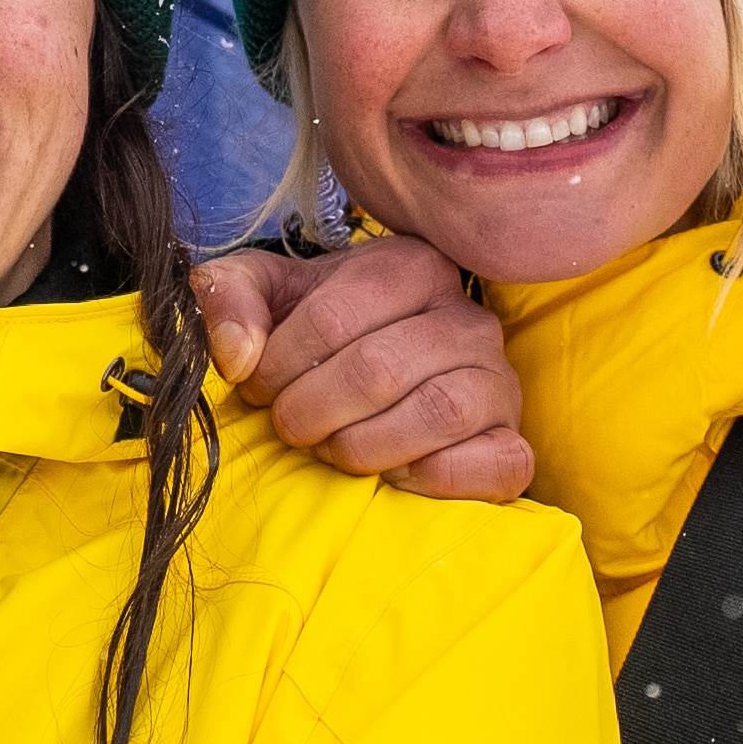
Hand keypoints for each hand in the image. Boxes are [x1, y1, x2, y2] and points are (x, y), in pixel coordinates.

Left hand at [190, 238, 532, 500]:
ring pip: (436, 413)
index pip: (334, 316)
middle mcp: (468, 318)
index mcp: (411, 266)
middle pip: (377, 369)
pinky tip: (391, 472)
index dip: (279, 363)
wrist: (373, 379)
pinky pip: (492, 464)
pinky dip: (431, 477)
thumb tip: (237, 355)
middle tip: (289, 425)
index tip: (258, 386)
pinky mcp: (513, 442)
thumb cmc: (318, 332)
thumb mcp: (264, 294)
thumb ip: (228, 297)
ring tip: (331, 447)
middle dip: (310, 410)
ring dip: (361, 446)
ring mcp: (499, 381)